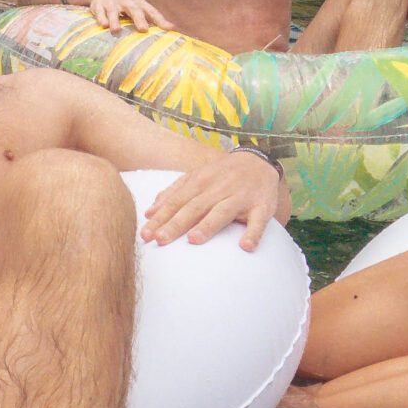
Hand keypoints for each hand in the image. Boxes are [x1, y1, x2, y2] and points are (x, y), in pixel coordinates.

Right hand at [79, 0, 167, 30]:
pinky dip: (101, 18)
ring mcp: (112, 4)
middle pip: (134, 10)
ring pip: (114, 12)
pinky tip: (103, 25)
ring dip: (115, 21)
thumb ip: (151, 16)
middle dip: (138, 19)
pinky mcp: (98, 6)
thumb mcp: (138, 4)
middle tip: (143, 29)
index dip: (161, 20)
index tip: (170, 28)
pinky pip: (99, 13)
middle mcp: (126, 2)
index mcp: (138, 3)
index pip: (152, 12)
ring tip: (116, 30)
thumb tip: (170, 29)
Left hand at [139, 147, 289, 250]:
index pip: (176, 202)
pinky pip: (258, 221)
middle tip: (160, 240)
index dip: (160, 218)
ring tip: (193, 240)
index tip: (146, 234)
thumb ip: (172, 193)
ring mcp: (240, 197)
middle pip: (194, 208)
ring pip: (222, 212)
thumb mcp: (196, 177)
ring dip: (208, 226)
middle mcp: (218, 189)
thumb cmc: (221, 175)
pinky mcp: (262, 207)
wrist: (259, 161)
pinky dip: (253, 233)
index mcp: (199, 182)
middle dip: (176, 223)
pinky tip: (245, 246)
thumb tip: (149, 213)